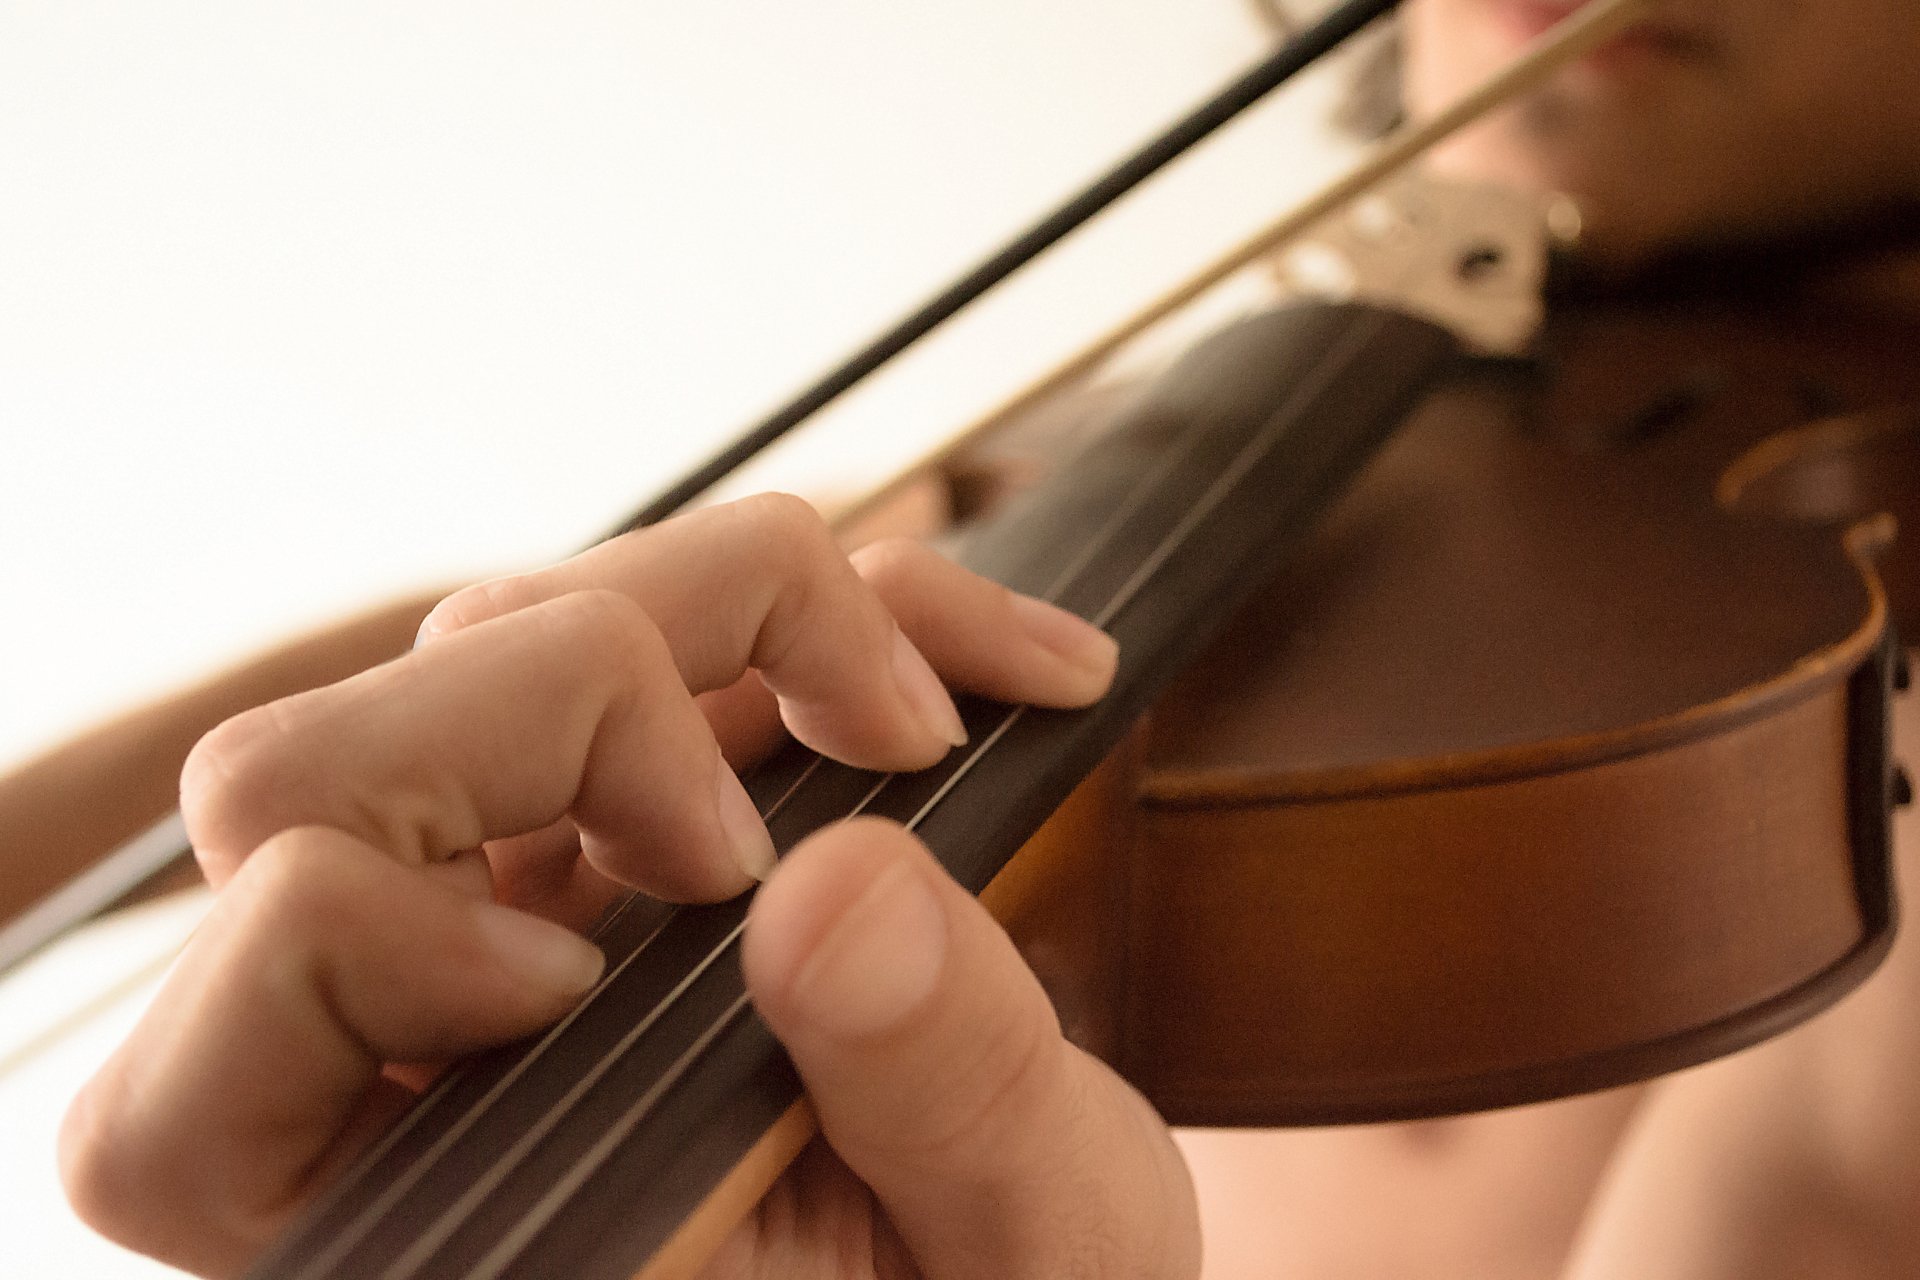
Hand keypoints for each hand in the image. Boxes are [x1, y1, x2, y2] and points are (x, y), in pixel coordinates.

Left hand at [58, 494, 1199, 1279]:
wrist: (1030, 1253)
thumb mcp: (1013, 1252)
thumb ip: (935, 1097)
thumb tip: (840, 883)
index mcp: (442, 1215)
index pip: (240, 1009)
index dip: (386, 938)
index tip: (597, 986)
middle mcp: (423, 1044)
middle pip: (320, 768)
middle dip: (592, 700)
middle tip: (800, 808)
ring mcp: (514, 911)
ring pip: (487, 648)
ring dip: (736, 615)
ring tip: (923, 726)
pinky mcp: (623, 824)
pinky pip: (653, 631)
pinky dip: (833, 609)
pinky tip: (995, 672)